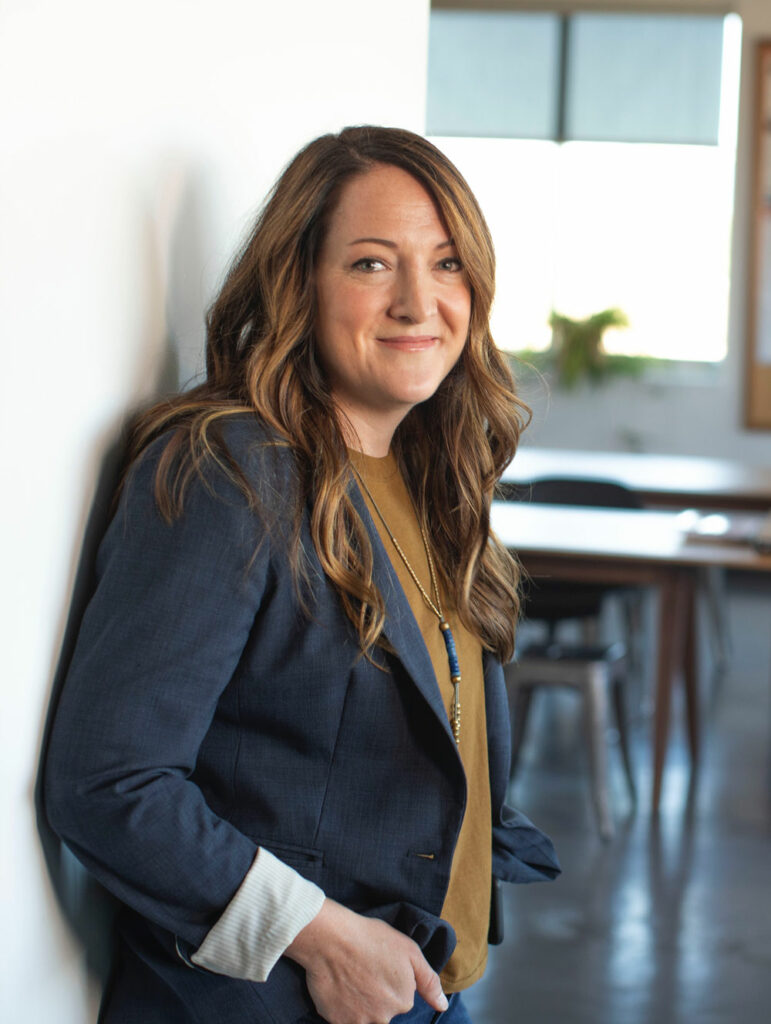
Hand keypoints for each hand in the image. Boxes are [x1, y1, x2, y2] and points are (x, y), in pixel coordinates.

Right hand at [285, 898, 447, 1023]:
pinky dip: (341, 1006)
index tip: (377, 964)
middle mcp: (384, 1017)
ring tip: (349, 977)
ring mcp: (359, 1022)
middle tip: (362, 970)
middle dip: (375, 994)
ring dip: (359, 1002)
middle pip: (382, 1010)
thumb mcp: (409, 951)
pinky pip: (343, 1018)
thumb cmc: (370, 938)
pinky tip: (338, 985)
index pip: (399, 997)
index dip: (388, 979)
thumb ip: (429, 982)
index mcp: (403, 1000)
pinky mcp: (336, 1022)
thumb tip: (442, 1006)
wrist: (330, 939)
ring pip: (364, 1016)